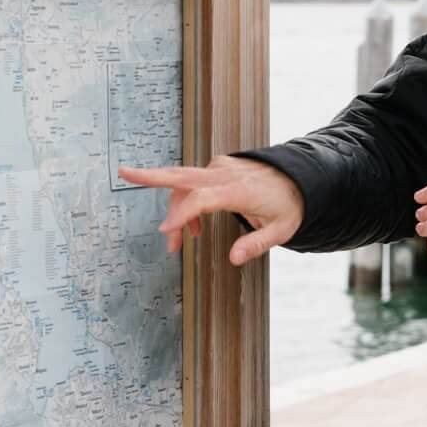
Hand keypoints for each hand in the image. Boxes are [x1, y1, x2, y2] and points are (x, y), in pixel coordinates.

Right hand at [117, 156, 304, 264]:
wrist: (301, 177)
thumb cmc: (291, 205)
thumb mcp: (281, 230)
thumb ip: (256, 245)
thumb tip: (234, 260)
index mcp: (239, 189)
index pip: (201, 198)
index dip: (182, 214)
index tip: (166, 231)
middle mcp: (225, 174)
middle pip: (182, 174)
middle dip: (151, 176)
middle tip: (124, 173)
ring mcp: (220, 167)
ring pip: (184, 184)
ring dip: (175, 210)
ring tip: (176, 242)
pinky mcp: (219, 167)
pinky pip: (194, 182)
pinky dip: (186, 202)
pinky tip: (193, 227)